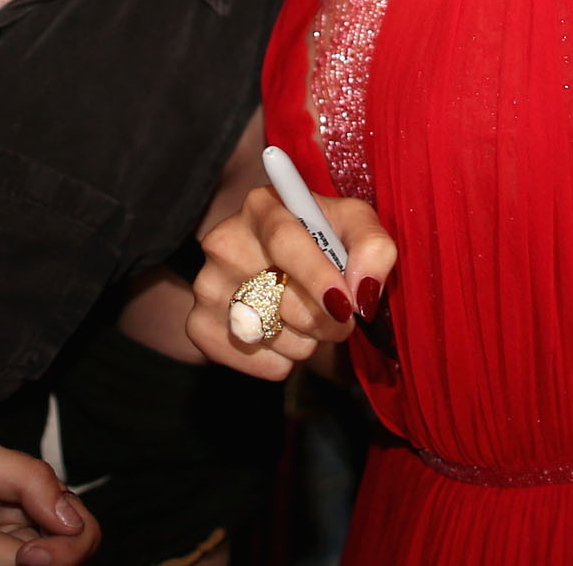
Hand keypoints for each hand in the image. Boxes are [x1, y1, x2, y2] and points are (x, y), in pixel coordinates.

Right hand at [185, 182, 394, 381]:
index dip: (318, 277)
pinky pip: (265, 365)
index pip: (285, 242)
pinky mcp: (200, 327)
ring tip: (306, 315)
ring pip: (278, 337)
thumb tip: (362, 290)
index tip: (346, 305)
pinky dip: (287, 360)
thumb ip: (372, 246)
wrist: (275, 265)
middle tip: (340, 312)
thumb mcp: (353, 225)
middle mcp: (225, 242)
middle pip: (284, 300)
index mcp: (262, 207)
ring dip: (309, 340)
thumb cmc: (321, 239)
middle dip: (329, 319)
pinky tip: (285, 334)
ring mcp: (207, 286)